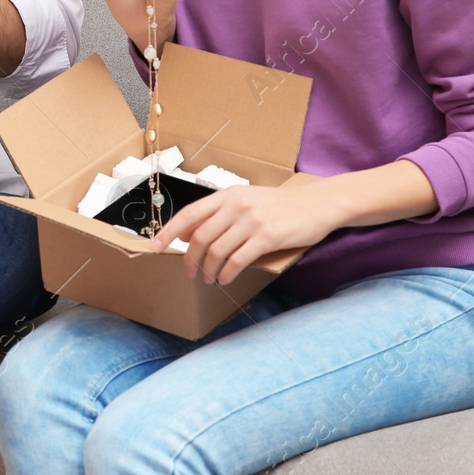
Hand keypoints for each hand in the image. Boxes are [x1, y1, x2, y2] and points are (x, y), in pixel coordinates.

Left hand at [152, 179, 339, 284]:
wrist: (318, 203)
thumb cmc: (280, 205)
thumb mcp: (246, 200)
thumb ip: (217, 214)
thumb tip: (185, 233)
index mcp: (227, 194)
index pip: (189, 214)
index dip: (168, 232)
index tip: (155, 247)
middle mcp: (236, 205)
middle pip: (200, 237)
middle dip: (190, 259)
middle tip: (190, 273)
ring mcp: (252, 220)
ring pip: (216, 251)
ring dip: (209, 270)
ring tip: (209, 279)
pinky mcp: (267, 237)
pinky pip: (237, 260)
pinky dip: (227, 273)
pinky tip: (226, 279)